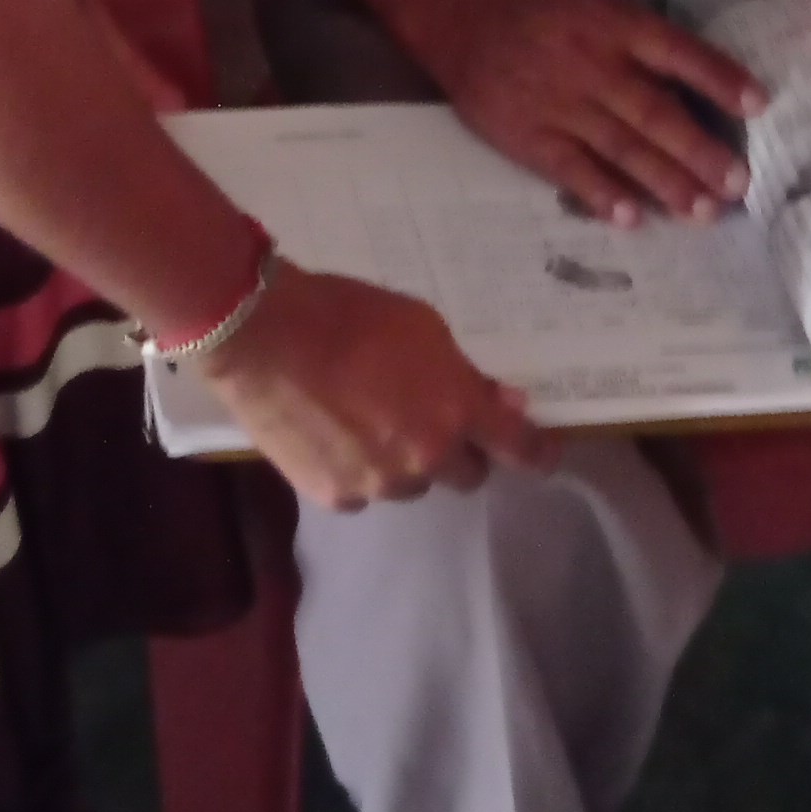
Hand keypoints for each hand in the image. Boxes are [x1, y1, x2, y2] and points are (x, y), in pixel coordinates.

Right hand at [202, 259, 556, 508]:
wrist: (265, 336)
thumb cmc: (349, 315)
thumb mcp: (421, 326)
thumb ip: (464, 373)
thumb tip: (502, 401)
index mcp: (456, 411)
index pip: (518, 448)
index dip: (538, 452)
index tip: (545, 453)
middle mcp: (426, 457)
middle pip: (465, 475)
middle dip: (455, 451)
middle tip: (426, 418)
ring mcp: (379, 483)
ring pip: (410, 483)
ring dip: (402, 460)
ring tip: (364, 419)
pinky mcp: (335, 496)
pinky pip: (363, 491)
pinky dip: (358, 469)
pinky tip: (333, 435)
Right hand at [434, 0, 762, 220]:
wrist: (459, 13)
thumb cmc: (542, 6)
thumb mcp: (597, 0)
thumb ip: (641, 38)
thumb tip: (699, 85)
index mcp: (615, 23)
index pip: (678, 53)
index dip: (719, 78)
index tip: (760, 105)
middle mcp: (592, 64)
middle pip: (656, 113)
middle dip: (701, 151)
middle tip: (740, 184)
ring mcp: (559, 104)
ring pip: (622, 149)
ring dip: (666, 183)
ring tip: (704, 212)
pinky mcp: (528, 135)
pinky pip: (572, 170)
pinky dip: (603, 195)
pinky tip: (634, 218)